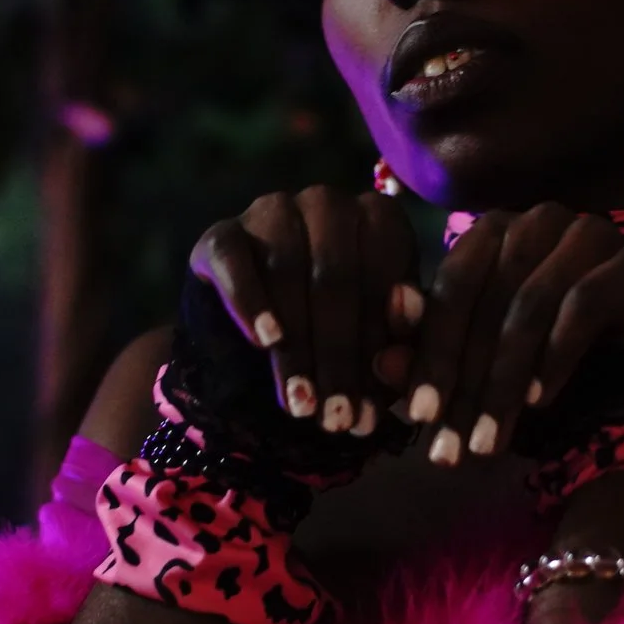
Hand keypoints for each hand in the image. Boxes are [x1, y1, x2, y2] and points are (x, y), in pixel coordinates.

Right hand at [187, 185, 425, 440]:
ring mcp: (273, 211)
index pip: (386, 274)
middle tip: (338, 419)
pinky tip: (264, 342)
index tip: (376, 407)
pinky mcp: (222, 233)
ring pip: (288, 274)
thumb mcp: (378, 342)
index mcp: (379, 219)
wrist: (261, 336)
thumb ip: (400, 342)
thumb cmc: (340, 334)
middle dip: (339, 357)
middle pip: (338, 278)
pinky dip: (250, 303)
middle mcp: (329, 204)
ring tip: (302, 405)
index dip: (381, 344)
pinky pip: (234, 262)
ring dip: (297, 348)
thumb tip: (400, 338)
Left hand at [396, 203, 623, 466]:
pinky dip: (555, 356)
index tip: (419, 417)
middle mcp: (539, 220)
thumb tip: (381, 367)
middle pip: (488, 298)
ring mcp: (591, 233)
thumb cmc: (542, 359)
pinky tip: (539, 400)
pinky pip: (585, 303)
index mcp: (493, 231)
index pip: (451, 287)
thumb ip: (430, 360)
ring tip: (492, 437)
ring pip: (531, 303)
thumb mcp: (478, 366)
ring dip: (505, 379)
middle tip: (453, 443)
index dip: (431, 354)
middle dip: (467, 379)